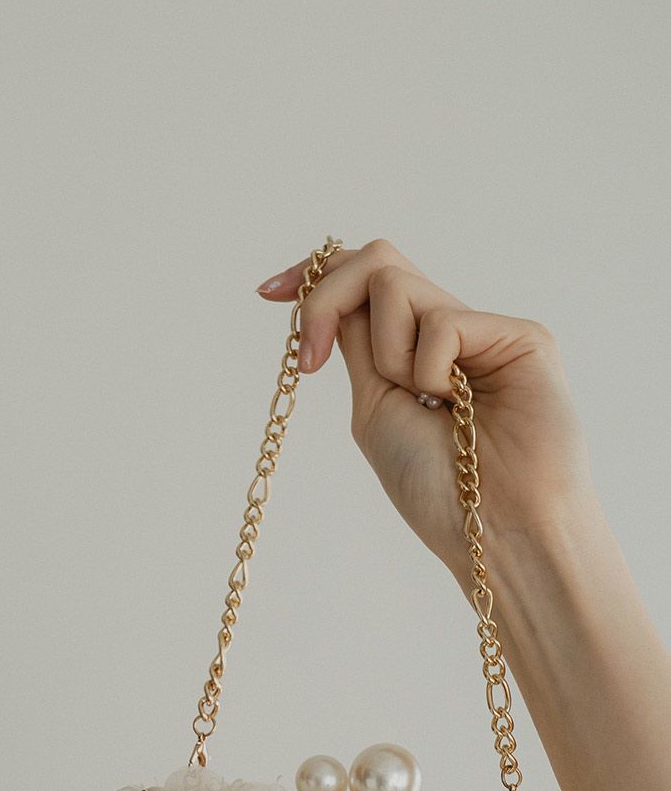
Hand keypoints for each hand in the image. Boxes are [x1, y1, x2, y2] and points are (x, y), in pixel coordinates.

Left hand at [256, 240, 599, 592]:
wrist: (492, 529)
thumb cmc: (435, 485)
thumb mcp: (374, 405)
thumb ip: (359, 343)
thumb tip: (331, 289)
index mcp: (415, 350)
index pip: (365, 282)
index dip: (315, 277)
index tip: (268, 293)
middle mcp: (452, 331)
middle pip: (376, 261)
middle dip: (324, 299)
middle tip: (311, 359)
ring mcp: (487, 330)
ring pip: (396, 284)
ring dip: (385, 352)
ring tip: (422, 402)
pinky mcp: (522, 335)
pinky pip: (441, 320)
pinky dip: (428, 368)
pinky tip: (458, 406)